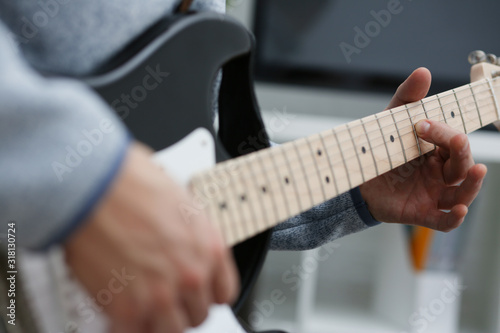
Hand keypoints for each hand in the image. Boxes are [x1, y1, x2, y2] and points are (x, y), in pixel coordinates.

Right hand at [64, 142, 238, 332]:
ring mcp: (161, 295)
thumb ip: (189, 235)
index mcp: (210, 248)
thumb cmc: (130, 182)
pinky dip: (127, 327)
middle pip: (197, 314)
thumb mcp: (181, 201)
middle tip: (161, 296)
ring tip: (141, 308)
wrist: (93, 185)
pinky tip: (119, 313)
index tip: (194, 294)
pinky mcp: (127, 309)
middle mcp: (192, 275)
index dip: (206, 294)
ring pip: (170, 330)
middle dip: (179, 306)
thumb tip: (183, 244)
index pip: (223, 293)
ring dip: (156, 322)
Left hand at [360, 68, 486, 231]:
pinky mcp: (420, 213)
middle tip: (456, 139)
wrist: (354, 179)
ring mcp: (432, 194)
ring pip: (461, 193)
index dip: (444, 132)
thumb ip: (407, 99)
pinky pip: (442, 221)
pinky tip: (459, 210)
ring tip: (477, 171)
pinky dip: (454, 218)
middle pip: (461, 165)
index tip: (422, 123)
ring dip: (471, 184)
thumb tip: (423, 71)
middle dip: (462, 151)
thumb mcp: (391, 123)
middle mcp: (440, 174)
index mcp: (437, 152)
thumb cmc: (379, 150)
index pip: (452, 142)